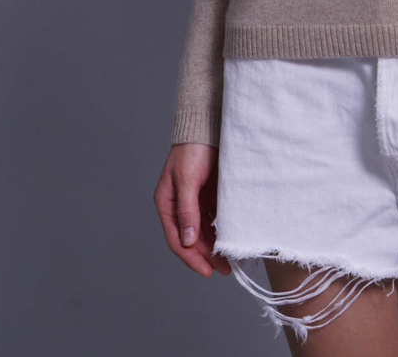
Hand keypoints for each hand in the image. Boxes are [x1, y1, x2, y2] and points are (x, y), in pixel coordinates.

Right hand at [154, 143, 231, 276]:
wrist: (209, 126)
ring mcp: (195, 202)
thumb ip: (187, 210)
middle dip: (206, 256)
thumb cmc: (193, 149)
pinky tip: (230, 239)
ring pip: (204, 232)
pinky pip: (214, 219)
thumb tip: (188, 240)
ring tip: (228, 261)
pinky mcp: (209, 196)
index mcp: (167, 203)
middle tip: (223, 269)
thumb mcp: (188, 180)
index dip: (191, 258)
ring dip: (214, 246)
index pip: (177, 239)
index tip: (206, 271)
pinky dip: (220, 230)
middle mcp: (179, 206)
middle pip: (192, 239)